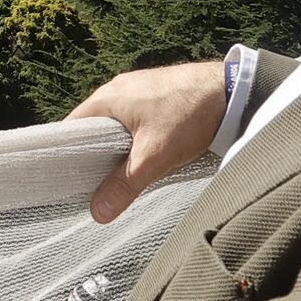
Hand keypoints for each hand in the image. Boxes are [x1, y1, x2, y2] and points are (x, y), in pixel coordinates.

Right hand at [70, 60, 227, 222]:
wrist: (233, 90)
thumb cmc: (190, 115)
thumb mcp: (154, 157)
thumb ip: (125, 185)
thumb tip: (98, 212)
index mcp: (107, 98)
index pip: (71, 128)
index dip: (67, 155)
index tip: (68, 180)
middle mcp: (118, 88)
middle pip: (92, 128)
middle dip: (94, 156)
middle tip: (97, 184)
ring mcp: (139, 88)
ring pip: (116, 125)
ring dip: (117, 147)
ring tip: (123, 172)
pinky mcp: (157, 93)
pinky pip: (135, 119)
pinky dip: (135, 137)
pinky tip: (147, 153)